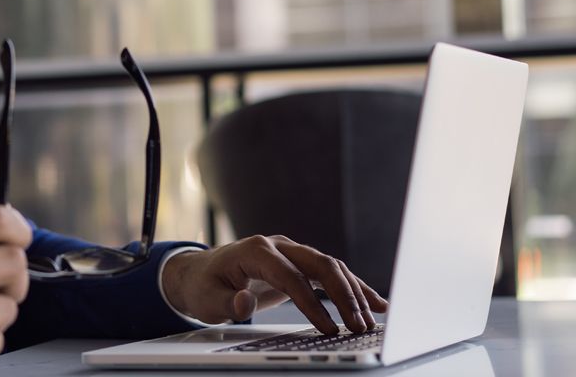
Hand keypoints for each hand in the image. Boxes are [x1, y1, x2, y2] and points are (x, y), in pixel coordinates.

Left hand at [161, 235, 387, 334]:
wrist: (199, 273)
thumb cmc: (204, 285)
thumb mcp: (207, 300)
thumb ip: (227, 303)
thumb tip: (245, 303)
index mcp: (256, 250)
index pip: (292, 277)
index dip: (312, 304)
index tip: (328, 328)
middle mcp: (278, 246)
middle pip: (321, 265)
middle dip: (344, 296)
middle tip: (359, 326)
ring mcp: (290, 252)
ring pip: (331, 267)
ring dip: (354, 293)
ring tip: (372, 320)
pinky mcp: (298, 264)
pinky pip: (330, 274)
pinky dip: (353, 288)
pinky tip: (375, 304)